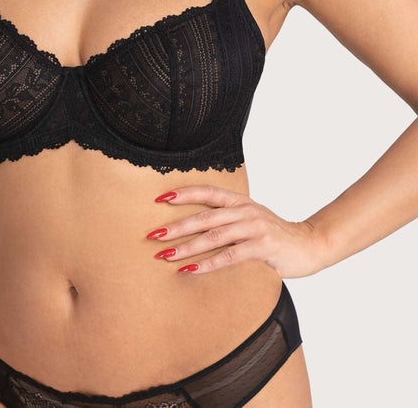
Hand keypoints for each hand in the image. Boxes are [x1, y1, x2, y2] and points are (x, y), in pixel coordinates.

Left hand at [146, 185, 326, 277]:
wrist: (310, 245)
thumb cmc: (274, 235)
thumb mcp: (250, 220)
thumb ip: (228, 219)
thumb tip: (192, 226)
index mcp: (240, 201)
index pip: (207, 192)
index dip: (184, 193)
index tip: (159, 198)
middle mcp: (245, 211)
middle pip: (204, 216)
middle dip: (176, 226)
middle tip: (153, 235)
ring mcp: (255, 228)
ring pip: (214, 236)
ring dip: (187, 247)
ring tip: (165, 255)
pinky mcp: (263, 247)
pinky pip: (230, 256)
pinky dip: (208, 264)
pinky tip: (191, 270)